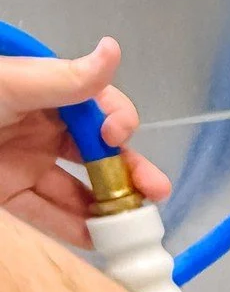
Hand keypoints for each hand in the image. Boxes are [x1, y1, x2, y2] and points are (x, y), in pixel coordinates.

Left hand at [0, 39, 168, 245]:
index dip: (114, 120)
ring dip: (108, 206)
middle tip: (153, 190)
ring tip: (133, 224)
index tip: (117, 136)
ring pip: (76, 188)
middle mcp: (34, 127)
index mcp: (37, 91)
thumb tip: (111, 52)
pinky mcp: (7, 198)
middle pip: (94, 151)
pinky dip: (76, 230)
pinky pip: (48, 215)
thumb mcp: (5, 84)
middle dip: (128, 170)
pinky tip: (102, 238)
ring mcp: (21, 164)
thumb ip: (60, 78)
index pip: (93, 105)